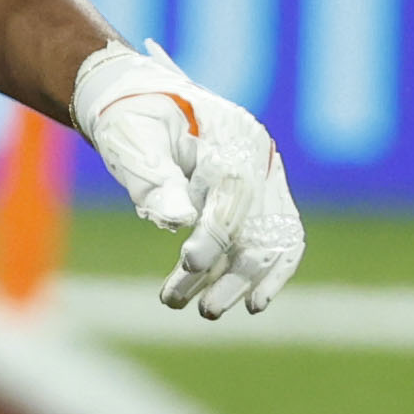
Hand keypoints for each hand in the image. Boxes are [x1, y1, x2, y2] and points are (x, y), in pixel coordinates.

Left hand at [70, 41, 304, 319]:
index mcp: (228, 136)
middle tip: (187, 305)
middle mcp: (258, 158)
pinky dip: (271, 272)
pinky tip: (252, 304)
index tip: (188, 264)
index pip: (231, 193)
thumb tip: (177, 220)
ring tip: (204, 311)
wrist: (144, 102)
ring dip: (240, 279)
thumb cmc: (133, 119)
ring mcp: (265, 177)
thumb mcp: (133, 140)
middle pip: (255, 222)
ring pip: (268, 238)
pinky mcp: (262, 197)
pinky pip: (279, 238)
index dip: (213, 233)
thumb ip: (154, 178)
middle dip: (226, 270)